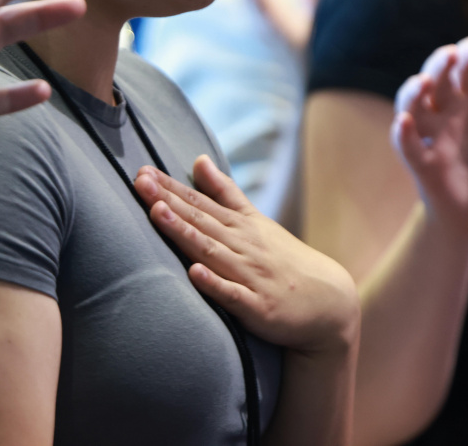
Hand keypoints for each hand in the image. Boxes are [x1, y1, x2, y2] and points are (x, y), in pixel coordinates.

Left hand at [134, 156, 359, 354]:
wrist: (328, 302)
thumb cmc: (283, 259)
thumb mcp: (255, 220)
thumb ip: (225, 192)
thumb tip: (199, 159)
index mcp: (239, 226)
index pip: (199, 202)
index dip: (170, 187)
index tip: (142, 171)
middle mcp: (242, 246)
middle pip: (200, 221)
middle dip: (168, 200)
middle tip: (139, 181)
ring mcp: (250, 276)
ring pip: (211, 251)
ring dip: (184, 232)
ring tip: (158, 213)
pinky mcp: (258, 307)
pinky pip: (233, 295)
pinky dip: (215, 284)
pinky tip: (195, 273)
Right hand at [392, 36, 467, 234]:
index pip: (467, 67)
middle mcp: (448, 110)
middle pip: (437, 78)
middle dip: (440, 64)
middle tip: (451, 54)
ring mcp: (432, 135)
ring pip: (412, 105)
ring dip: (413, 91)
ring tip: (423, 82)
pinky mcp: (422, 162)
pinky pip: (407, 145)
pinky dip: (402, 132)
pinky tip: (404, 121)